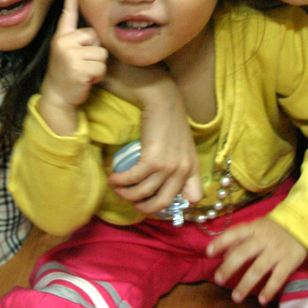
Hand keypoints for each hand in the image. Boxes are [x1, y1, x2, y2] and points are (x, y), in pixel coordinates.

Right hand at [39, 0, 107, 130]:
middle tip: (82, 64)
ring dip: (97, 66)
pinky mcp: (78, 68)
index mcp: (62, 36)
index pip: (68, 13)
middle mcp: (63, 42)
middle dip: (95, 52)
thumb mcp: (69, 52)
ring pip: (101, 53)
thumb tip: (94, 34)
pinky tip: (85, 80)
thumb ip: (79, 41)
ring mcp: (70, 55)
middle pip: (96, 37)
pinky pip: (101, 67)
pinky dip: (97, 76)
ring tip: (83, 72)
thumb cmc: (68, 73)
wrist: (58, 96)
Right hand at [103, 61, 202, 211]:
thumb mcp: (184, 148)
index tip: (157, 200)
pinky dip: (120, 181)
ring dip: (127, 194)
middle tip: (133, 202)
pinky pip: (133, 179)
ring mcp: (169, 167)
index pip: (194, 197)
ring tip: (118, 188)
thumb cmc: (171, 122)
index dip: (178, 203)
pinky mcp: (153, 160)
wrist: (163, 101)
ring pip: (144, 192)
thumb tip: (171, 189)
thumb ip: (182, 168)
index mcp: (193, 168)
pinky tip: (113, 178)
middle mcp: (183, 170)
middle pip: (163, 202)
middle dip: (144, 207)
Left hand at [207, 217, 306, 304]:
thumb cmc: (272, 230)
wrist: (302, 227)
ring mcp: (276, 251)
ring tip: (235, 297)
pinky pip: (278, 277)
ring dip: (246, 284)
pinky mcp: (289, 262)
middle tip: (218, 280)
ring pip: (258, 269)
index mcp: (254, 228)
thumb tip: (224, 255)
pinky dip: (269, 289)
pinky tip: (261, 300)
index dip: (221, 242)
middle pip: (244, 253)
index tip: (208, 252)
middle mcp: (263, 239)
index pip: (234, 233)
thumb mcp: (256, 228)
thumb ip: (240, 240)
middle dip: (229, 267)